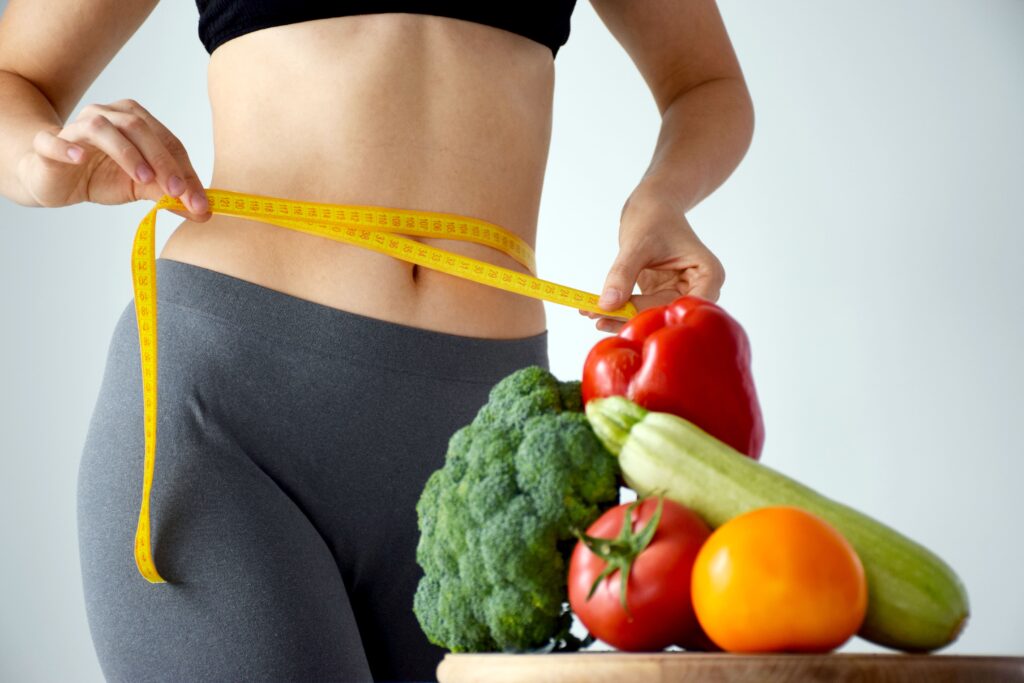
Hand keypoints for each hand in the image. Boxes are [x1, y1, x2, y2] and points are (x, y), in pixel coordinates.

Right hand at [15, 98, 210, 220]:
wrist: (56, 180)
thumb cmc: (101, 176)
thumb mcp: (141, 186)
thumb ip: (169, 194)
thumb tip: (203, 212)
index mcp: (134, 121)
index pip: (167, 142)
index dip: (185, 171)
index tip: (199, 202)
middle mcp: (107, 115)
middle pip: (139, 128)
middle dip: (163, 161)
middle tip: (177, 191)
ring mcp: (76, 127)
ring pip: (102, 128)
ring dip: (127, 153)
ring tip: (143, 178)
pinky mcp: (49, 144)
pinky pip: (54, 141)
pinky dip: (68, 148)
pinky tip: (81, 158)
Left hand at [580, 183, 724, 333]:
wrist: (653, 204)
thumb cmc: (654, 216)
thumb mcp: (637, 243)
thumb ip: (623, 274)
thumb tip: (607, 304)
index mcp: (708, 275)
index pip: (684, 304)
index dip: (655, 313)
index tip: (623, 316)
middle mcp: (698, 289)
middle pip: (665, 313)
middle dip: (631, 317)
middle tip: (597, 318)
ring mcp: (679, 294)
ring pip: (650, 315)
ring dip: (620, 317)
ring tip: (591, 314)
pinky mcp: (660, 295)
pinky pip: (640, 309)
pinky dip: (618, 310)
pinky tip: (594, 311)